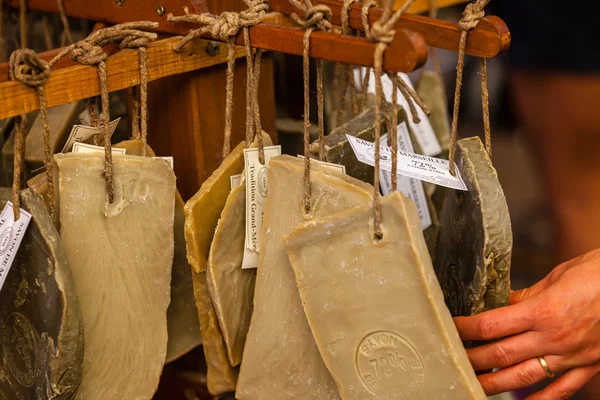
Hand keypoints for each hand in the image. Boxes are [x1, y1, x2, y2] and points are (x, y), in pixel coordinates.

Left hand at [454, 249, 599, 398]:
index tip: (450, 328)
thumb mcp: (555, 278)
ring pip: (524, 377)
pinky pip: (562, 390)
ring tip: (474, 385)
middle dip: (472, 358)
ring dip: (495, 383)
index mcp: (541, 311)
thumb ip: (525, 296)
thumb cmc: (597, 274)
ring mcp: (571, 356)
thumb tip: (499, 304)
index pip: (490, 325)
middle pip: (500, 354)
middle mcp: (553, 337)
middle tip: (452, 359)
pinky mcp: (588, 365)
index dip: (465, 329)